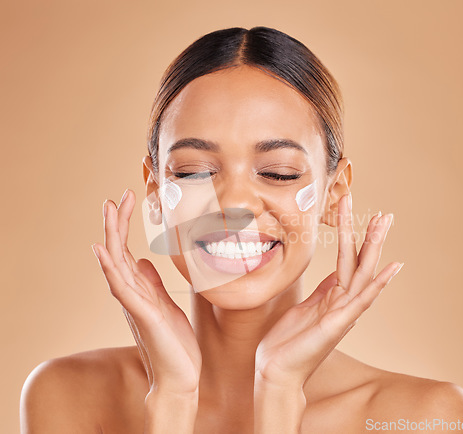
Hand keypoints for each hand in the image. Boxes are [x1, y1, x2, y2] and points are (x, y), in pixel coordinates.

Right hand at [91, 189, 201, 396]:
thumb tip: (144, 261)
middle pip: (118, 251)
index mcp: (139, 288)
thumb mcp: (165, 304)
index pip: (126, 250)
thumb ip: (152, 283)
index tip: (127, 199)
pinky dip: (110, 268)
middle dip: (116, 222)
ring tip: (108, 210)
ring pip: (116, 263)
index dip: (124, 225)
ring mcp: (134, 303)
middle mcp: (132, 293)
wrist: (180, 375)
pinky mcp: (143, 314)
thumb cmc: (173, 341)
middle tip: (115, 196)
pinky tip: (103, 250)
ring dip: (111, 236)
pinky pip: (122, 288)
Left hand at [255, 193, 403, 388]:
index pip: (349, 260)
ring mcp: (343, 313)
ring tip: (384, 223)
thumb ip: (323, 291)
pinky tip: (392, 267)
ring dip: (373, 246)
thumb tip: (334, 275)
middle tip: (384, 213)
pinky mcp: (337, 324)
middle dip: (371, 236)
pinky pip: (361, 299)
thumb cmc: (288, 341)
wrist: (276, 371)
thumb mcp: (306, 307)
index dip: (356, 237)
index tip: (362, 215)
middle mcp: (343, 302)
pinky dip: (378, 283)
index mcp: (334, 296)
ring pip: (362, 273)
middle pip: (361, 262)